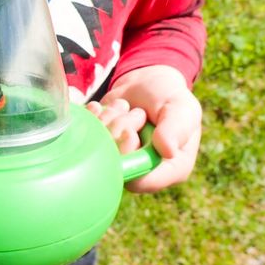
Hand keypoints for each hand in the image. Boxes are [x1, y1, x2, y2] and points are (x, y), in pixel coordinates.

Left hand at [90, 65, 201, 192]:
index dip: (130, 159)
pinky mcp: (99, 145)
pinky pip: (83, 137)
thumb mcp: (180, 109)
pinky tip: (103, 107)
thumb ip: (176, 129)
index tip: (130, 132)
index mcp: (169, 170)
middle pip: (114, 165)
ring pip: (97, 149)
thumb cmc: (170, 98)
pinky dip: (92, 117)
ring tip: (122, 107)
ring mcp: (117, 158)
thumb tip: (168, 151)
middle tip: (130, 112)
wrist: (147, 83)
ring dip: (107, 121)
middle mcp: (140, 170)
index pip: (142, 181)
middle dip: (118, 132)